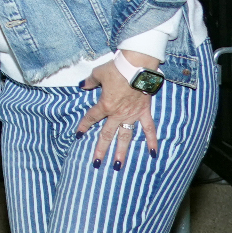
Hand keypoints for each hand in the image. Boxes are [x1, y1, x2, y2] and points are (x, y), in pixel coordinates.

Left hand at [76, 51, 160, 169]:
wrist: (136, 67)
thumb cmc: (116, 68)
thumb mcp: (98, 73)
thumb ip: (90, 82)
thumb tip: (83, 85)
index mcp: (105, 105)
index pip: (91, 118)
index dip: (84, 126)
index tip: (78, 136)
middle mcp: (117, 114)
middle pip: (107, 134)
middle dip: (101, 150)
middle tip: (96, 164)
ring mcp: (132, 115)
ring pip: (125, 137)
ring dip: (122, 152)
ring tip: (118, 166)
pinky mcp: (144, 112)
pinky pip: (149, 129)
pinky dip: (152, 141)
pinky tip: (153, 154)